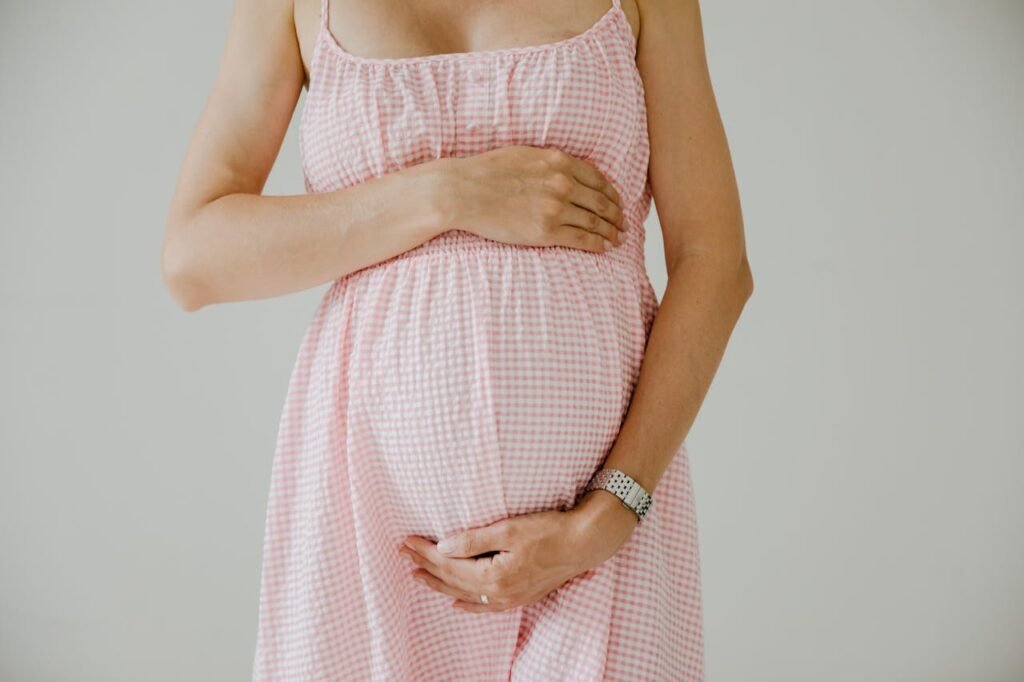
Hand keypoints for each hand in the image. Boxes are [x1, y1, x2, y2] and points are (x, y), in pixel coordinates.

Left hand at [398, 490, 638, 612]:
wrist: (585, 542)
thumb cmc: (549, 530)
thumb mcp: (508, 529)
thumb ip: (473, 540)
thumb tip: (443, 547)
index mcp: (494, 575)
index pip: (449, 563)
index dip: (425, 552)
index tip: (406, 541)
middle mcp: (500, 592)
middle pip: (452, 580)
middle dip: (426, 566)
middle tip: (402, 554)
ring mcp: (511, 597)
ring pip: (465, 593)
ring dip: (439, 584)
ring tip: (417, 576)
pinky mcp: (521, 596)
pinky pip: (486, 606)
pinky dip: (468, 604)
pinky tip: (455, 603)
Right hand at [439, 146, 626, 253]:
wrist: (464, 192)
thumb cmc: (486, 172)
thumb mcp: (524, 154)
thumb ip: (550, 161)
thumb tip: (565, 168)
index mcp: (558, 162)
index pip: (598, 179)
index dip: (612, 194)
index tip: (617, 203)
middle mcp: (562, 184)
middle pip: (602, 202)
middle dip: (617, 215)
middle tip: (624, 224)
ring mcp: (556, 208)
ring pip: (596, 222)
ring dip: (611, 232)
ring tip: (618, 239)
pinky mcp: (546, 231)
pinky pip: (582, 239)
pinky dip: (598, 244)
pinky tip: (605, 248)